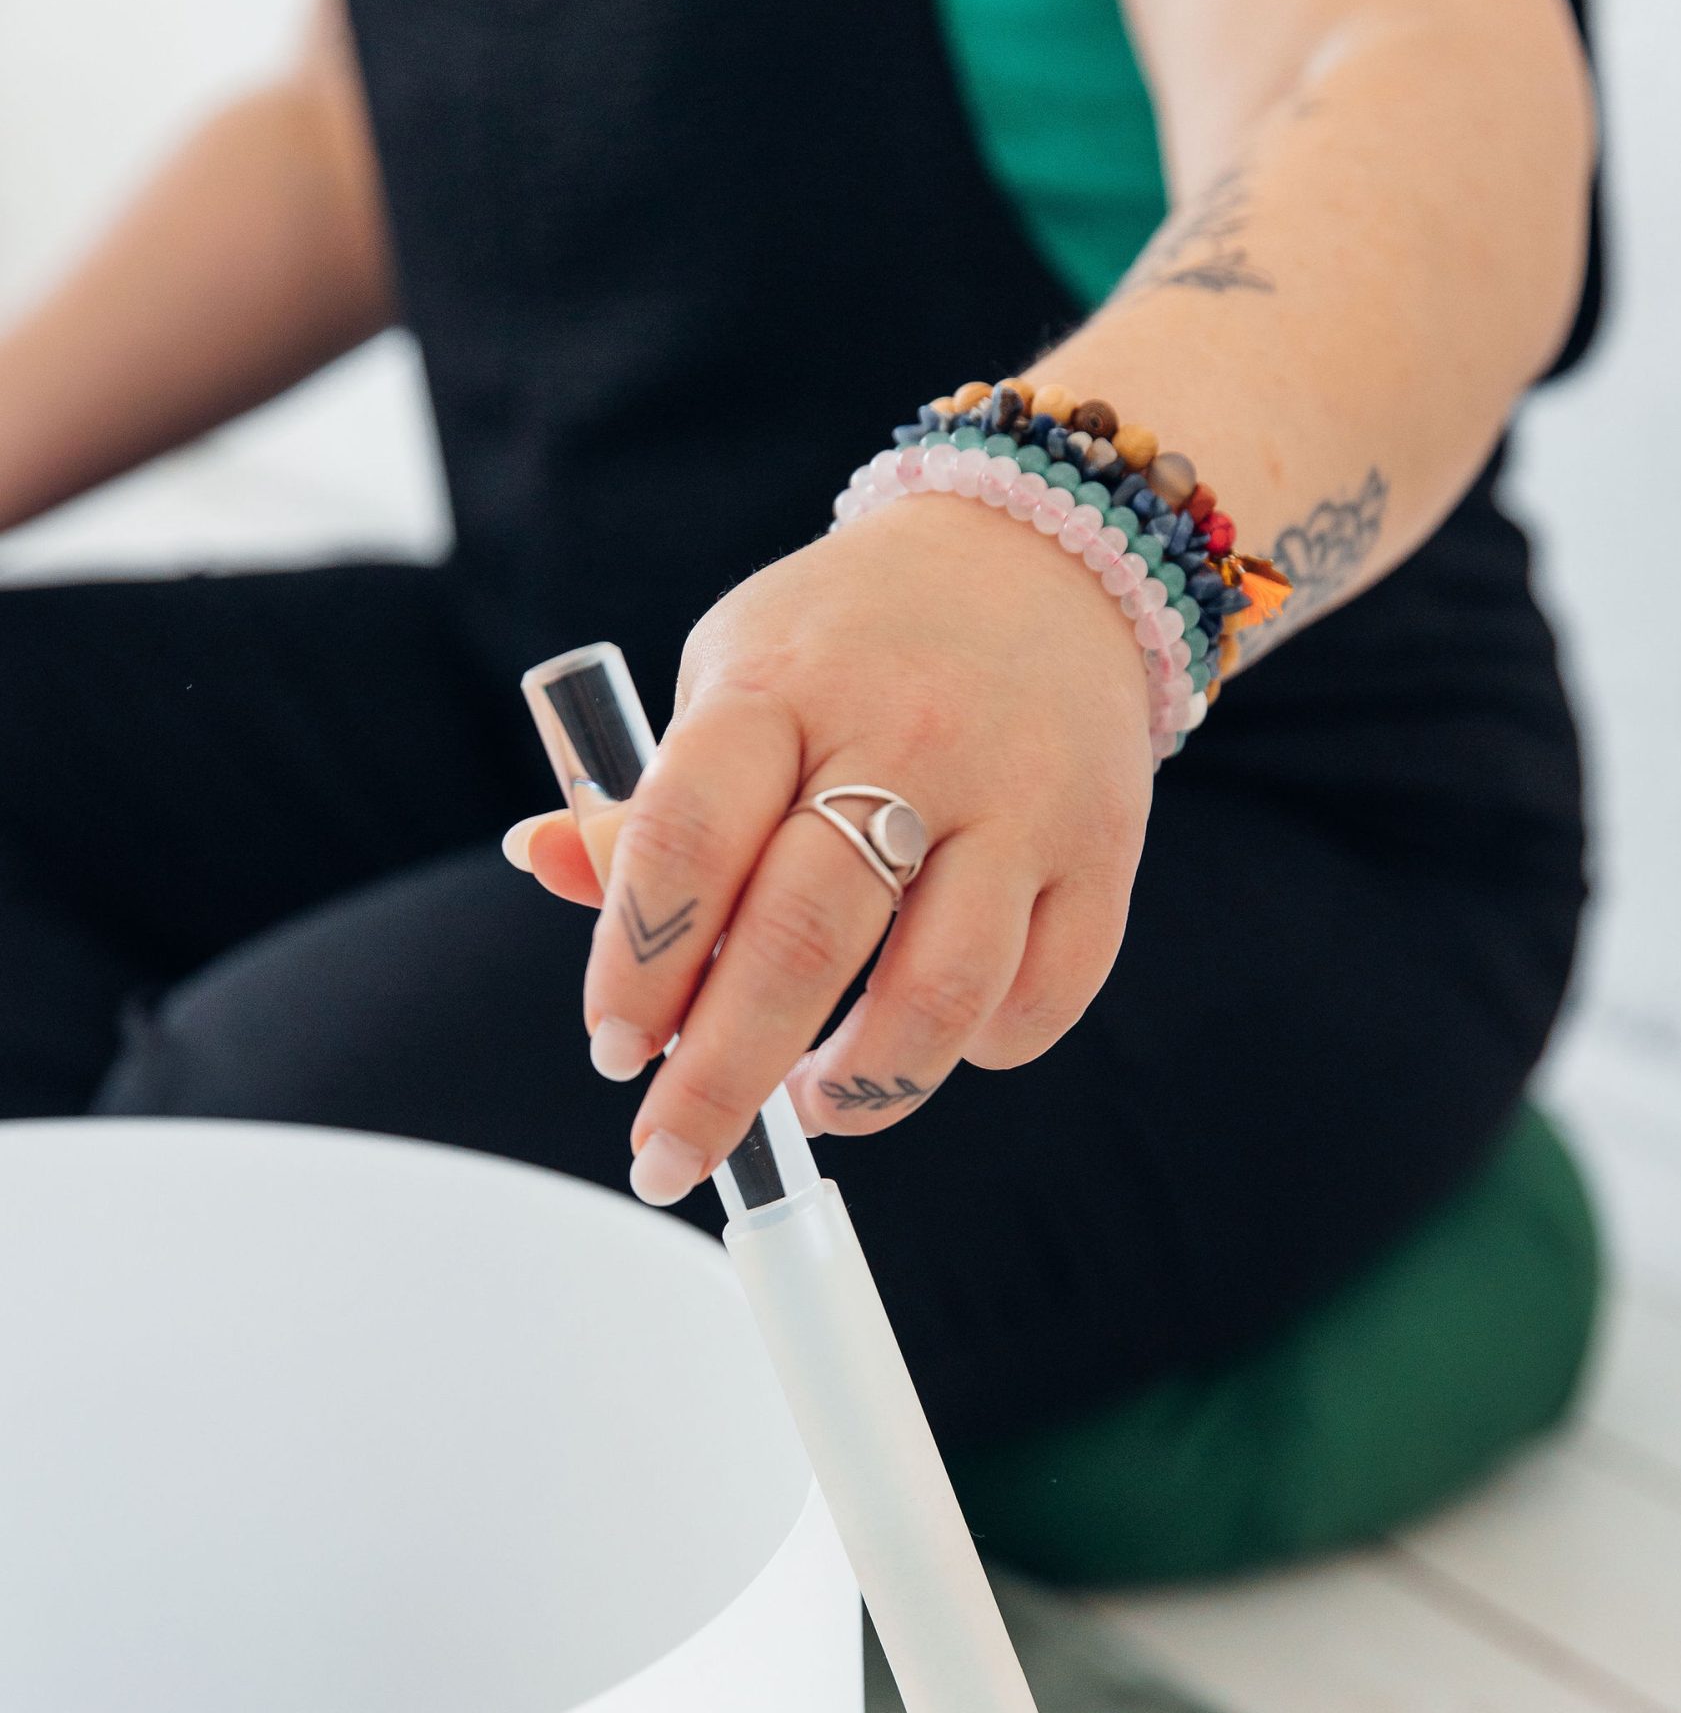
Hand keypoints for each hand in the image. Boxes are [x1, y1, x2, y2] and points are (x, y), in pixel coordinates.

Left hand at [504, 496, 1153, 1203]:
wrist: (1042, 558)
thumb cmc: (851, 648)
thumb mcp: (734, 678)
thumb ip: (652, 795)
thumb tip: (547, 861)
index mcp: (780, 687)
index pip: (689, 839)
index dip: (638, 963)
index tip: (613, 1052)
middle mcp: (907, 737)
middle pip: (802, 944)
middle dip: (719, 1080)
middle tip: (672, 1154)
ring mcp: (1018, 797)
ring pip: (940, 996)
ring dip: (862, 1090)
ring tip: (815, 1102)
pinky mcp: (1102, 848)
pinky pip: (1040, 1000)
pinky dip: (978, 1051)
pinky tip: (928, 1037)